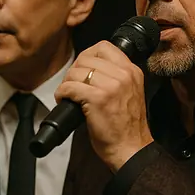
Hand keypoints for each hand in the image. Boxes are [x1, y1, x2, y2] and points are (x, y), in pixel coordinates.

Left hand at [53, 41, 152, 171]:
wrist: (131, 148)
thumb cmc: (127, 126)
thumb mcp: (130, 92)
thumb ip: (117, 77)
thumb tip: (90, 67)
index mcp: (132, 71)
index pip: (104, 47)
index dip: (87, 56)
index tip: (82, 69)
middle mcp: (124, 75)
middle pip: (86, 58)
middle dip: (74, 71)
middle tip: (72, 85)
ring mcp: (111, 86)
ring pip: (76, 71)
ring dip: (66, 83)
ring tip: (68, 95)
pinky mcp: (97, 99)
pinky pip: (70, 87)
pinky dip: (62, 93)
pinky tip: (64, 100)